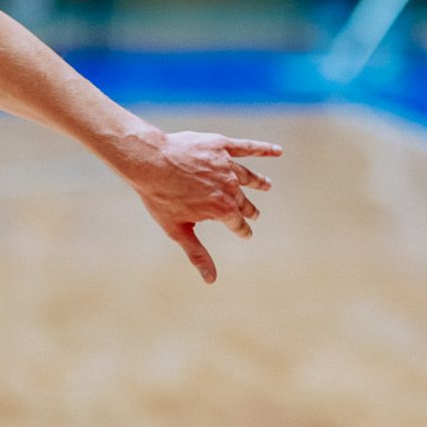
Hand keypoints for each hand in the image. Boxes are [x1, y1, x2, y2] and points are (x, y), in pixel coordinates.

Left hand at [120, 128, 282, 282]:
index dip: (242, 230)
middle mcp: (230, 188)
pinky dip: (264, 149)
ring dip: (259, 182)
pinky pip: (247, 147)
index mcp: (222, 209)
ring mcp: (227, 165)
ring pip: (248, 176)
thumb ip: (198, 254)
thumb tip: (211, 280)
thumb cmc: (159, 196)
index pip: (238, 224)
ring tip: (267, 186)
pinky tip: (277, 151)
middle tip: (254, 214)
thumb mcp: (178, 230)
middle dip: (249, 209)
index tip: (245, 233)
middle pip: (244, 202)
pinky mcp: (221, 145)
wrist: (149, 161)